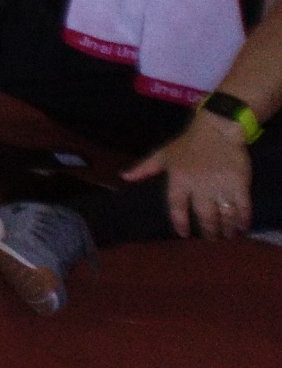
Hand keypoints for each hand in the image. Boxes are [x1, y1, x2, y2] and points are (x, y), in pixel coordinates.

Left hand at [124, 115, 257, 237]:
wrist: (217, 129)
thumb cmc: (188, 143)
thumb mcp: (163, 154)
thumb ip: (145, 168)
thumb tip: (124, 177)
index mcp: (178, 179)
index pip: (176, 207)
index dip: (180, 222)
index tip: (184, 233)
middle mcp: (199, 185)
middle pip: (203, 215)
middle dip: (208, 231)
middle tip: (211, 238)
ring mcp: (220, 185)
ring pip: (224, 215)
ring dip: (225, 228)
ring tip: (226, 234)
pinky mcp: (239, 184)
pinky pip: (242, 207)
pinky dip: (242, 220)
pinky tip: (241, 226)